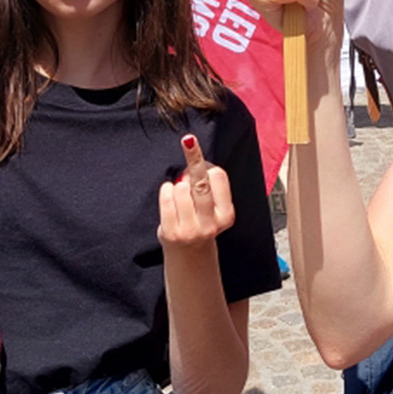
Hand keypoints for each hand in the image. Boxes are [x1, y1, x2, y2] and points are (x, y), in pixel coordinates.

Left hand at [158, 134, 235, 250]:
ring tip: (180, 196)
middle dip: (194, 158)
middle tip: (188, 139)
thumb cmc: (201, 220)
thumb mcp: (214, 206)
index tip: (204, 165)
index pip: (219, 178)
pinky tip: (169, 195)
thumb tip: (193, 152)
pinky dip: (166, 191)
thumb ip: (209, 184)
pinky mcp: (171, 233)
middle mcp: (210, 224)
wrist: (189, 254)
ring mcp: (190, 230)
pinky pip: (166, 199)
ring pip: (181, 188)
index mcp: (226, 215)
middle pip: (201, 182)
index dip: (209, 168)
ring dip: (177, 185)